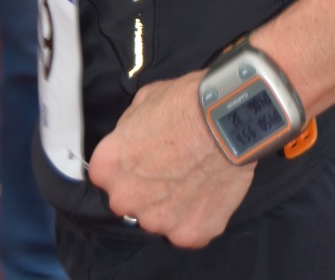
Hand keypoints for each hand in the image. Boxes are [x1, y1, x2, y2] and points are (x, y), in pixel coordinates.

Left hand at [88, 72, 254, 248]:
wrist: (227, 117)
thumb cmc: (186, 102)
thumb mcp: (144, 101)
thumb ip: (129, 130)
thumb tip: (132, 140)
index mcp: (107, 167)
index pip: (107, 175)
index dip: (128, 165)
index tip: (145, 156)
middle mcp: (125, 200)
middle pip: (131, 201)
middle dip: (147, 189)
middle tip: (172, 167)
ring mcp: (157, 222)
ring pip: (161, 218)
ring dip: (173, 205)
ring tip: (196, 177)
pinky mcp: (190, 234)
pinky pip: (190, 229)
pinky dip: (199, 215)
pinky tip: (210, 190)